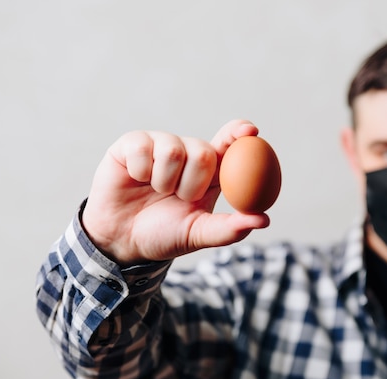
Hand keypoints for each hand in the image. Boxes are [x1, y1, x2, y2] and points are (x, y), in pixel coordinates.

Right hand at [81, 120, 269, 264]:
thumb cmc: (164, 234)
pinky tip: (135, 180)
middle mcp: (187, 152)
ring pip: (172, 150)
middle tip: (179, 198)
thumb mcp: (198, 234)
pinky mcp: (132, 144)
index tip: (250, 131)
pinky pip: (143, 148)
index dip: (239, 133)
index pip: (229, 143)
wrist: (122, 240)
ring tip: (156, 192)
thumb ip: (229, 229)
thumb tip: (264, 220)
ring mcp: (160, 145)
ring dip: (164, 181)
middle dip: (191, 183)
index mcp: (209, 171)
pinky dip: (140, 171)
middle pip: (202, 152)